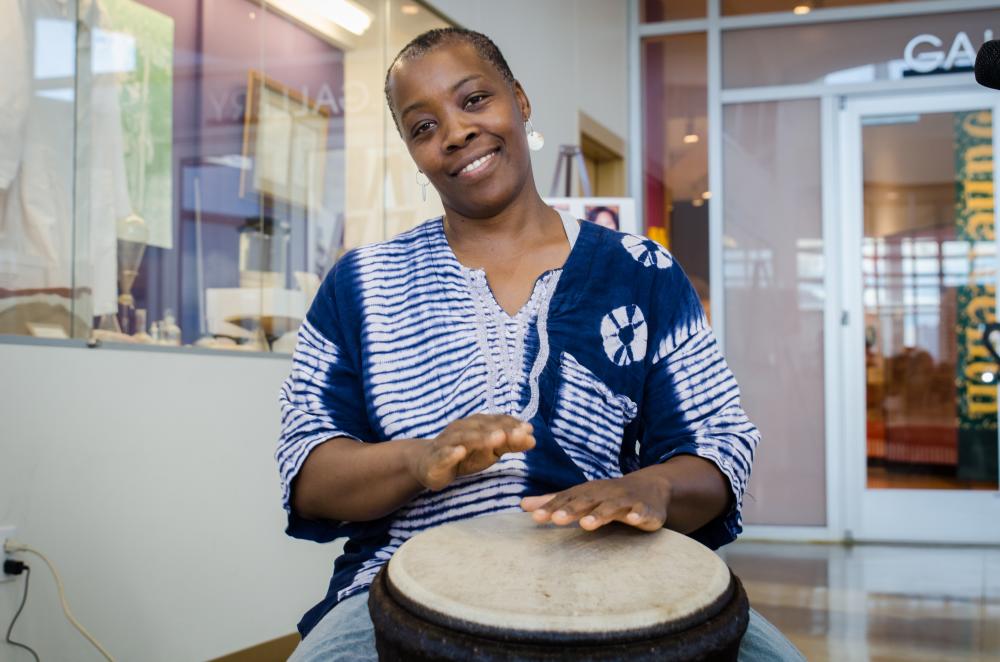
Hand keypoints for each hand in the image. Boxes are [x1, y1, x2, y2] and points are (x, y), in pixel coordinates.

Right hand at [407, 414, 534, 490]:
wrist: (428, 463)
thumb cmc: (465, 454)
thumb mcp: (490, 450)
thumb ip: (510, 443)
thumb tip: (533, 437)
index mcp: (476, 424)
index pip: (496, 421)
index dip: (512, 424)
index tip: (529, 429)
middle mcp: (462, 429)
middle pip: (483, 427)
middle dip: (501, 429)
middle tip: (520, 433)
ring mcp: (447, 442)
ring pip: (465, 438)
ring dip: (480, 438)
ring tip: (497, 438)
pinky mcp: (436, 458)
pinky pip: (443, 454)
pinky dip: (451, 452)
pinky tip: (459, 452)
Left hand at [520, 472, 670, 531]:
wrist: (649, 486)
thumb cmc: (608, 495)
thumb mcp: (581, 496)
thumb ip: (554, 501)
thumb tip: (523, 504)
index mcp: (588, 492)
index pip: (567, 499)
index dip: (552, 507)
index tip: (536, 517)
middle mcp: (605, 494)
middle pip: (587, 501)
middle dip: (571, 509)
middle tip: (555, 518)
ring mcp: (626, 500)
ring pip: (612, 507)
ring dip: (600, 514)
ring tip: (586, 524)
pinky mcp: (645, 508)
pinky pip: (642, 511)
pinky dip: (639, 515)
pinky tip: (633, 520)